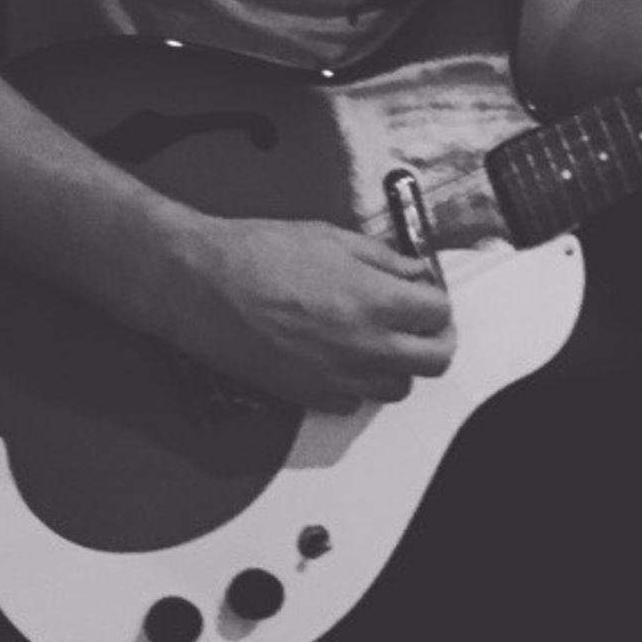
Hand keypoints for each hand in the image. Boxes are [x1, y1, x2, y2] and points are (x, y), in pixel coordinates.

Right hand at [140, 212, 455, 413]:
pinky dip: (359, 384)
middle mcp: (366, 346)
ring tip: (382, 340)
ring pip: (400, 388)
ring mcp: (339, 377)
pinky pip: (355, 403)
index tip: (424, 292)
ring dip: (401, 364)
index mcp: (376, 301)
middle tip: (422, 322)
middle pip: (435, 360)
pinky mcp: (309, 396)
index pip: (439, 313)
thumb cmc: (261, 253)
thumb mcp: (332, 238)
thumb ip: (385, 259)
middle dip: (437, 338)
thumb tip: (415, 272)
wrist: (201, 286)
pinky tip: (343, 357)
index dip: (436, 300)